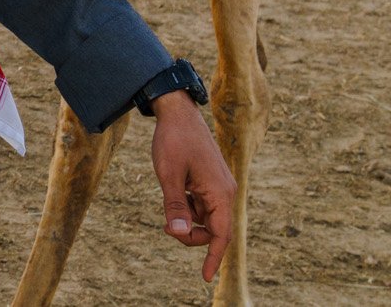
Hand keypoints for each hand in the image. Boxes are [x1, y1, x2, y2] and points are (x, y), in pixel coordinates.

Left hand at [150, 92, 235, 281]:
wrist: (177, 111)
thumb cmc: (172, 141)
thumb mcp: (168, 175)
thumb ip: (174, 206)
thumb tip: (177, 234)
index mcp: (220, 193)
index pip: (220, 235)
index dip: (212, 258)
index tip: (204, 278)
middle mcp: (225, 192)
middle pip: (212, 230)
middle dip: (191, 235)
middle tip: (165, 225)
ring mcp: (218, 186)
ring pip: (205, 218)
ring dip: (188, 220)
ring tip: (168, 201)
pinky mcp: (210, 181)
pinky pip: (201, 205)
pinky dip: (187, 207)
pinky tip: (174, 191)